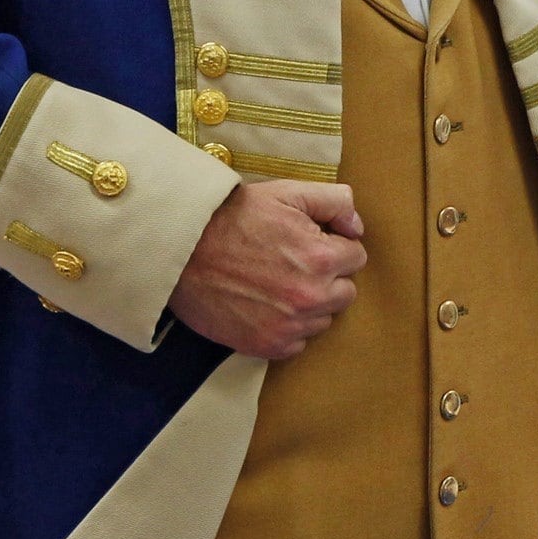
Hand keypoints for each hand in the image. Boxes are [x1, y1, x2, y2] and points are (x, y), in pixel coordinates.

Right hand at [168, 181, 366, 358]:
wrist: (180, 250)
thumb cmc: (232, 217)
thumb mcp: (286, 192)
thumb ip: (334, 202)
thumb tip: (357, 227)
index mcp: (321, 258)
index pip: (356, 257)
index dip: (334, 245)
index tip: (310, 241)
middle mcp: (309, 297)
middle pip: (345, 292)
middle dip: (328, 277)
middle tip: (295, 263)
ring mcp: (288, 326)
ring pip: (322, 319)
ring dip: (310, 305)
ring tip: (277, 283)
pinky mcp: (265, 345)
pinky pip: (297, 344)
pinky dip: (288, 329)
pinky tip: (266, 307)